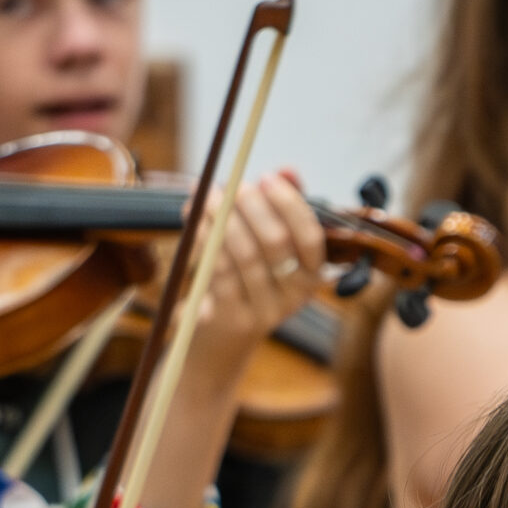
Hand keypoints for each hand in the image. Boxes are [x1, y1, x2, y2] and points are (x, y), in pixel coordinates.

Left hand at [195, 169, 325, 351]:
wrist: (226, 337)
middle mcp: (294, 296)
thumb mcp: (272, 245)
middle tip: (232, 185)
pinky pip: (218, 270)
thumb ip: (283, 206)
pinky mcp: (232, 317)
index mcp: (312, 274)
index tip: (266, 177)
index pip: (311, 237)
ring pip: (243, 254)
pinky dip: (205, 239)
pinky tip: (195, 219)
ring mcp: (264, 310)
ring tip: (208, 195)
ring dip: (221, 217)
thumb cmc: (251, 277)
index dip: (289, 204)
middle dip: (251, 206)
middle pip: (275, 243)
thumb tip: (288, 170)